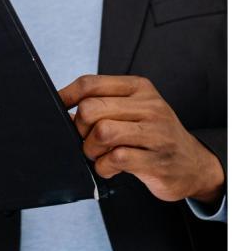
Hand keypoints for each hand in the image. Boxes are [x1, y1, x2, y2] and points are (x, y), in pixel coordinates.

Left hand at [59, 75, 223, 203]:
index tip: (57, 108)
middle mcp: (149, 106)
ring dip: (90, 149)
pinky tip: (109, 167)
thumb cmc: (153, 135)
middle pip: (90, 109)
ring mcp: (155, 133)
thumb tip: (60, 108)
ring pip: (102, 132)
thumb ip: (102, 104)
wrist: (193, 164)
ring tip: (97, 154)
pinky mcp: (156, 159)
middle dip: (79, 128)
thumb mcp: (133, 110)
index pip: (90, 83)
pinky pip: (114, 159)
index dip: (65, 96)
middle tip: (86, 140)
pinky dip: (103, 167)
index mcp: (138, 88)